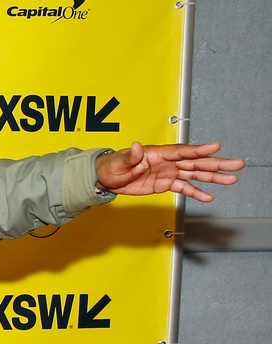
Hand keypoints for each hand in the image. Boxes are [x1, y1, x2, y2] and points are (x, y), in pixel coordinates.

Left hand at [95, 142, 242, 202]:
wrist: (106, 178)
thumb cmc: (112, 166)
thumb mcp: (119, 162)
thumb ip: (131, 156)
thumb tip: (136, 147)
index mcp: (158, 153)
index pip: (183, 151)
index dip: (199, 150)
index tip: (216, 147)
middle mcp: (167, 161)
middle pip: (196, 162)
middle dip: (217, 163)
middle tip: (237, 164)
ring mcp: (168, 172)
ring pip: (195, 174)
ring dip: (213, 177)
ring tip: (231, 179)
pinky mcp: (165, 183)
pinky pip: (184, 187)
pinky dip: (197, 192)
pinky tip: (209, 196)